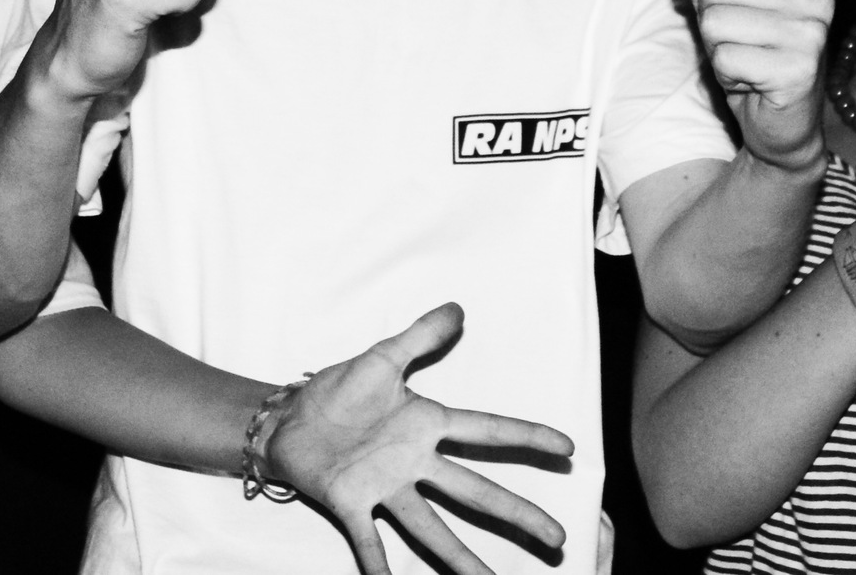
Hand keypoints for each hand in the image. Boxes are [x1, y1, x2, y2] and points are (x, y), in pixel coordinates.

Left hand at [264, 304, 575, 574]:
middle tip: (558, 541)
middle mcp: (414, 463)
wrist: (287, 418)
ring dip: (461, 559)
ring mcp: (385, 487)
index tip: (568, 449)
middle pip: (476, 491)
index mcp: (426, 424)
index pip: (487, 431)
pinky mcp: (350, 503)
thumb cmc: (337, 391)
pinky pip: (369, 540)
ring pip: (432, 527)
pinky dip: (379, 567)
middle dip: (518, 515)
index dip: (528, 437)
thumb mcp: (381, 356)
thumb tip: (458, 307)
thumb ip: (420, 336)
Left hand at [675, 0, 832, 173]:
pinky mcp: (799, 71)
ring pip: (715, 21)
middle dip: (712, 19)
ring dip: (718, 48)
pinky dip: (726, 73)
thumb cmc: (753, 51)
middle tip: (740, 42)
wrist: (782, 120)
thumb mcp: (724, 1)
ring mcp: (813, 33)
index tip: (740, 10)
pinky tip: (752, 81)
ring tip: (747, 61)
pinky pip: (725, 58)